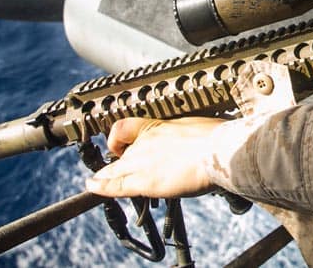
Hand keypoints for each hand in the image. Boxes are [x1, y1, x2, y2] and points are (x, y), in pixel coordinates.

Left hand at [85, 116, 225, 197]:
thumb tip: (199, 143)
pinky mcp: (144, 182)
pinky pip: (115, 185)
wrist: (220, 150)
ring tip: (95, 182)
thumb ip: (190, 137)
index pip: (127, 127)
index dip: (118, 137)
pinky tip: (92, 186)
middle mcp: (146, 142)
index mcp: (160, 127)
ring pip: (115, 170)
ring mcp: (143, 162)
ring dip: (106, 176)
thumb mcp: (200, 129)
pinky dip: (101, 187)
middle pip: (122, 153)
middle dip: (118, 162)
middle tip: (113, 169)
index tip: (118, 144)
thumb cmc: (218, 139)